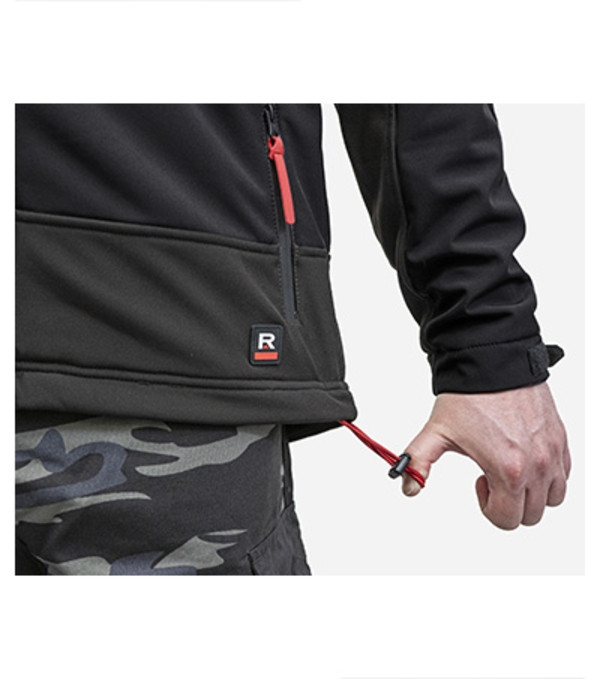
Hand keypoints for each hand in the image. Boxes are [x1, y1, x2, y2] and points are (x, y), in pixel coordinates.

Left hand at [403, 382, 570, 528]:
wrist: (492, 360)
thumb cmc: (469, 394)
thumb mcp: (437, 431)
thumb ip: (419, 462)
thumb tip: (409, 486)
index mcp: (507, 469)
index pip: (506, 520)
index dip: (488, 508)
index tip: (479, 483)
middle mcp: (536, 464)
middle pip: (531, 515)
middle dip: (509, 504)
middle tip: (492, 477)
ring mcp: (552, 452)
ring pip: (553, 498)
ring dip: (532, 493)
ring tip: (510, 469)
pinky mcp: (560, 438)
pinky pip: (565, 473)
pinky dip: (548, 475)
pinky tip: (525, 457)